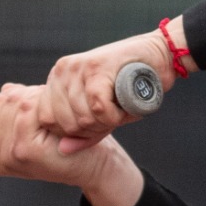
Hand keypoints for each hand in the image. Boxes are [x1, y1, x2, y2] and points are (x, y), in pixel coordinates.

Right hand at [0, 84, 144, 205]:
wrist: (94, 162)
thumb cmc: (63, 139)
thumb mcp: (30, 123)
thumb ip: (12, 109)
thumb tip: (6, 90)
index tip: (23, 109)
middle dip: (18, 98)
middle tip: (44, 111)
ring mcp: (6, 156)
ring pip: (8, 103)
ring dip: (32, 99)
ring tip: (50, 115)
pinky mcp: (23, 151)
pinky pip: (25, 109)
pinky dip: (42, 105)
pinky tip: (55, 118)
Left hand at [40, 19, 189, 152]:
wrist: (159, 55)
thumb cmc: (130, 87)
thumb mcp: (101, 112)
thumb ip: (81, 132)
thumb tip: (63, 149)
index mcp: (56, 80)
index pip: (46, 118)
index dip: (71, 131)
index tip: (94, 124)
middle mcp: (62, 71)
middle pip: (64, 123)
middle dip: (90, 130)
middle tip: (111, 118)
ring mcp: (78, 68)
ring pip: (82, 118)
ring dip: (105, 123)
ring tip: (119, 109)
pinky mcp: (97, 68)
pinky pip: (98, 109)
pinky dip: (114, 116)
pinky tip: (124, 108)